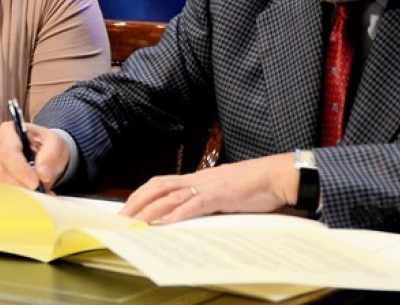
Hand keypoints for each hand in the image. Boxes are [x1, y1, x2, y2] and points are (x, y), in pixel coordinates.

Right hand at [0, 121, 67, 192]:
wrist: (45, 154)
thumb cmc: (47, 145)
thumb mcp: (55, 144)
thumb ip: (50, 156)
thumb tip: (43, 175)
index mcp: (8, 131)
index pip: (9, 152)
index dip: (21, 170)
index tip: (35, 183)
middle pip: (1, 171)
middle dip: (21, 185)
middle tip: (40, 194)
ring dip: (19, 194)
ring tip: (40, 196)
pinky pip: (0, 192)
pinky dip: (17, 198)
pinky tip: (32, 198)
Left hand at [121, 153, 298, 223]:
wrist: (277, 176)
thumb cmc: (254, 185)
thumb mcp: (223, 191)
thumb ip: (206, 199)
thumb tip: (190, 212)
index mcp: (198, 177)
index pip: (161, 183)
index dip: (141, 194)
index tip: (127, 208)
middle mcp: (198, 178)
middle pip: (158, 187)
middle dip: (137, 202)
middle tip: (122, 219)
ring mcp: (208, 186)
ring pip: (171, 196)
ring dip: (151, 211)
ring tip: (136, 223)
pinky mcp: (221, 195)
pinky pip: (195, 204)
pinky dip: (179, 214)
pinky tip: (167, 223)